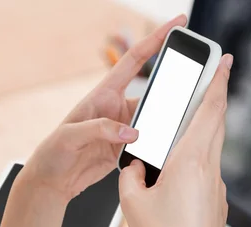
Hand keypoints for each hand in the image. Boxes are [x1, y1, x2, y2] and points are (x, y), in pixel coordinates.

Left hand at [20, 15, 187, 202]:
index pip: (135, 59)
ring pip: (155, 120)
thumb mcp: (71, 136)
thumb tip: (132, 132)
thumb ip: (100, 129)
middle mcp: (117, 108)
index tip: (177, 23)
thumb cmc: (54, 152)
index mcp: (104, 94)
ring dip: (167, 122)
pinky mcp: (127, 149)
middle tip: (197, 84)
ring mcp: (124, 129)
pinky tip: (167, 149)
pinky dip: (160, 145)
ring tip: (182, 124)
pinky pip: (150, 143)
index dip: (156, 39)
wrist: (53, 180)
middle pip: (154, 91)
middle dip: (175, 86)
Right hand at [119, 54, 233, 226]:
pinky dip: (196, 163)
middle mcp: (210, 172)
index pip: (210, 112)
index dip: (219, 83)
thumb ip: (131, 175)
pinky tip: (177, 178)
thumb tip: (136, 166)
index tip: (226, 62)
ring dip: (203, 134)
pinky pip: (207, 174)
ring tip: (183, 131)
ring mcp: (218, 190)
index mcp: (190, 163)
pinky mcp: (217, 206)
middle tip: (213, 80)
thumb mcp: (132, 204)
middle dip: (215, 100)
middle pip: (216, 126)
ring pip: (212, 150)